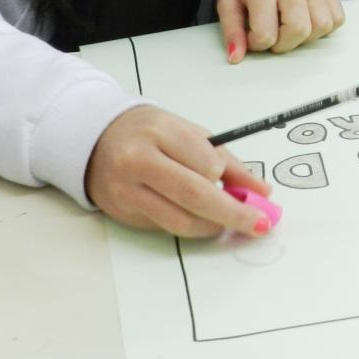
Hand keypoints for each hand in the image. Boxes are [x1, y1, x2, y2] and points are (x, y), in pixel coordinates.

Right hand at [85, 106, 274, 237]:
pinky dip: (190, 226)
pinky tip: (200, 219)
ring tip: (227, 222)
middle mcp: (139, 160)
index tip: (253, 193)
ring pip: (180, 220)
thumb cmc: (151, 132)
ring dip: (212, 226)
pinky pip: (165, 226)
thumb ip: (226, 160)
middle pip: (195, 195)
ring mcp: (127, 189)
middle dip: (233, 214)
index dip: (230, 181)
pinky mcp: (123, 212)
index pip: (206, 163)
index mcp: (161, 132)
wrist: (96, 138)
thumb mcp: (189, 133)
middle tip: (260, 224)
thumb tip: (262, 191)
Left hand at [217, 0, 343, 62]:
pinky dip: (323, 28)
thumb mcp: (228, 0)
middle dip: (283, 44)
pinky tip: (306, 21)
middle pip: (298, 30)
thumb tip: (236, 57)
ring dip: (305, 37)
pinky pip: (336, 19)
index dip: (257, 44)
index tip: (252, 35)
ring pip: (321, 26)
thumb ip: (231, 30)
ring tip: (289, 27)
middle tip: (273, 34)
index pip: (266, 33)